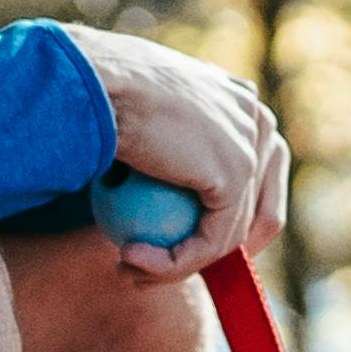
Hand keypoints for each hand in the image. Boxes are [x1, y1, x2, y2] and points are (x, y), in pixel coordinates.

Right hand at [65, 26, 284, 279]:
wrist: (94, 82)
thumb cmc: (94, 95)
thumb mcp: (136, 118)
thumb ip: (160, 147)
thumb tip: (150, 191)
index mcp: (238, 99)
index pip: (250, 175)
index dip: (218, 221)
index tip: (165, 246)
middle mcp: (255, 117)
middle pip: (256, 208)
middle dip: (210, 254)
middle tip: (149, 268)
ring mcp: (252, 144)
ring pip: (229, 234)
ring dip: (177, 266)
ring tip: (128, 269)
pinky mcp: (237, 171)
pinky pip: (210, 241)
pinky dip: (171, 263)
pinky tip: (127, 261)